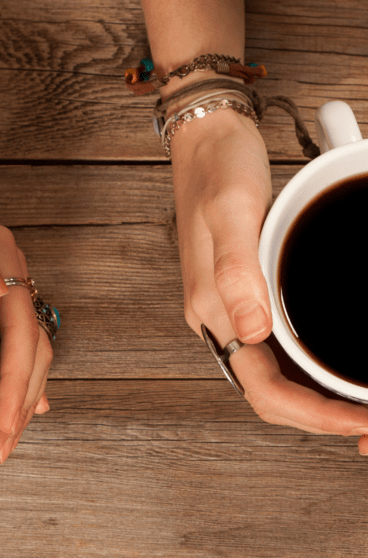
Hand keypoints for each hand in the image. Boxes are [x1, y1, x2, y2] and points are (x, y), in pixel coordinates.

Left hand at [0, 190, 52, 462]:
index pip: (22, 329)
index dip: (18, 382)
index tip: (3, 425)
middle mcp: (5, 271)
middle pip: (32, 346)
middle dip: (20, 403)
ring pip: (24, 352)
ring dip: (18, 400)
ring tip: (0, 443)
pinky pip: (5, 347)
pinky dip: (11, 382)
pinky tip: (16, 408)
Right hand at [170, 107, 367, 448]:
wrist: (205, 138)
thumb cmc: (216, 168)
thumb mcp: (231, 211)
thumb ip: (238, 271)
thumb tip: (251, 332)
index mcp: (212, 310)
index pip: (263, 388)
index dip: (313, 414)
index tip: (358, 419)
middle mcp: (219, 318)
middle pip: (269, 393)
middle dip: (319, 416)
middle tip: (367, 418)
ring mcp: (231, 308)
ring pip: (274, 376)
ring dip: (315, 397)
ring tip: (357, 400)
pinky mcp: (243, 294)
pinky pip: (277, 349)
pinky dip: (308, 367)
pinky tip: (334, 360)